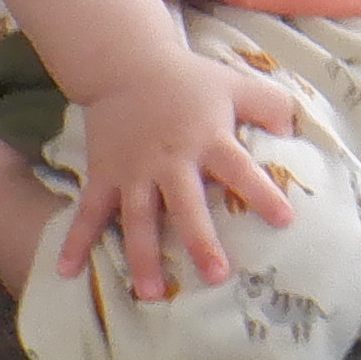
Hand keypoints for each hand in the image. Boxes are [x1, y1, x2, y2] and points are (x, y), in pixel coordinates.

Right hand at [52, 46, 299, 300]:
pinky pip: (88, 212)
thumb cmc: (189, 81)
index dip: (262, 193)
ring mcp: (133, 170)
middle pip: (186, 205)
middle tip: (215, 276)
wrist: (126, 65)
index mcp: (208, 138)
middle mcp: (170, 160)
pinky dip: (75, 241)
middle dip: (200, 241)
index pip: (241, 169)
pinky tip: (67, 272)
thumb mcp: (236, 84)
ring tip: (151, 295)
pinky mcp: (104, 174)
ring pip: (137, 219)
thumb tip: (293, 134)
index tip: (284, 220)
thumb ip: (270, 106)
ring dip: (143, 257)